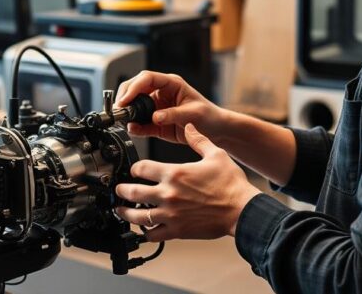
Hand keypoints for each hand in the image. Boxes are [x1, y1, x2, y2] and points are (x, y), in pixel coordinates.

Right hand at [115, 70, 223, 144]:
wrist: (215, 131)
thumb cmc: (209, 116)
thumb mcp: (193, 113)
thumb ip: (173, 114)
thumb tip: (155, 117)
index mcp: (171, 84)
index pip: (147, 78)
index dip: (134, 87)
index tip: (126, 99)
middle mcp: (161, 93)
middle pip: (136, 88)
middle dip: (125, 97)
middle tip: (120, 109)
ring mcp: (157, 107)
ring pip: (135, 106)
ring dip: (128, 113)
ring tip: (125, 121)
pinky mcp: (155, 123)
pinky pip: (141, 123)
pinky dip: (135, 127)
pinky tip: (133, 130)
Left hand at [115, 124, 260, 240]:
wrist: (242, 210)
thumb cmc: (231, 184)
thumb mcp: (215, 154)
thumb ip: (198, 140)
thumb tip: (189, 126)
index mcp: (174, 173)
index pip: (141, 168)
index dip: (135, 168)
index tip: (134, 170)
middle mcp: (168, 194)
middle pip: (132, 192)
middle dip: (122, 190)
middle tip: (118, 190)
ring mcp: (170, 214)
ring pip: (137, 216)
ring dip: (126, 212)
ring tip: (121, 210)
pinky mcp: (176, 231)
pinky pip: (152, 235)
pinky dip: (145, 232)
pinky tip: (144, 228)